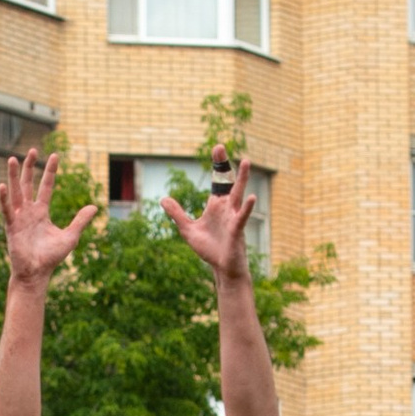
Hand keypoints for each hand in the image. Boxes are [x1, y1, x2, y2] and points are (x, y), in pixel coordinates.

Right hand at [0, 148, 96, 292]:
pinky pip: (7, 210)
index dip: (50, 171)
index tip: (54, 155)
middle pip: (28, 184)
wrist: (37, 272)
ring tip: (11, 158)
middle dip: (30, 167)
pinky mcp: (12, 227)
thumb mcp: (70, 236)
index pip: (46, 187)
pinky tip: (3, 186)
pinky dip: (4, 199)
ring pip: (16, 192)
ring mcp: (19, 218)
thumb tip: (94, 206)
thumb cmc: (51, 257)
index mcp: (41, 212)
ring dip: (13, 176)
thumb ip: (81, 221)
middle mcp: (29, 211)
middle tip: (32, 150)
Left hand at [162, 154, 255, 283]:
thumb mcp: (188, 229)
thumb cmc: (209, 249)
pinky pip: (242, 217)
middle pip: (226, 181)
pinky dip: (246, 208)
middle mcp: (227, 207)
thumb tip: (163, 198)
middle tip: (219, 146)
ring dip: (242, 178)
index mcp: (217, 205)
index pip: (218, 180)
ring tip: (246, 162)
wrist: (222, 268)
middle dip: (223, 164)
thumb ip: (177, 214)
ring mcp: (233, 217)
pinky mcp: (237, 230)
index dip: (217, 165)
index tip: (217, 148)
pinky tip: (250, 197)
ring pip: (238, 194)